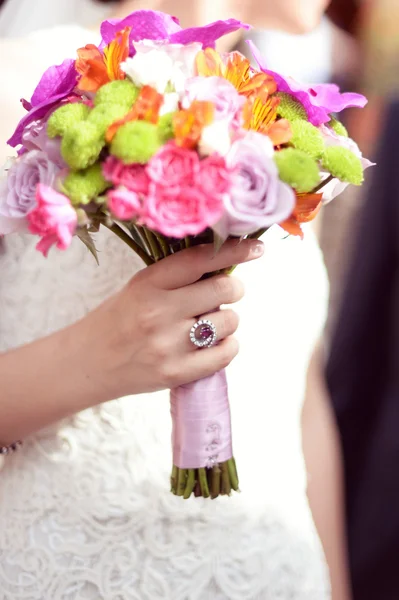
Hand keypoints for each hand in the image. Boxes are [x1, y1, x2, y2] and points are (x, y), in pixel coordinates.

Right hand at [81, 238, 263, 399]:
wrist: (86, 363)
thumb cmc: (117, 320)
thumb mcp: (139, 287)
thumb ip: (178, 277)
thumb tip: (225, 265)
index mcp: (148, 284)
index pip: (201, 260)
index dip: (235, 251)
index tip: (256, 248)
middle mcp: (159, 312)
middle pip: (224, 289)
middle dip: (232, 288)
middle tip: (222, 293)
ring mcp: (168, 345)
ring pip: (229, 320)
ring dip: (226, 319)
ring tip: (207, 323)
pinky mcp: (177, 373)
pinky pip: (226, 353)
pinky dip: (228, 345)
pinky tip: (213, 343)